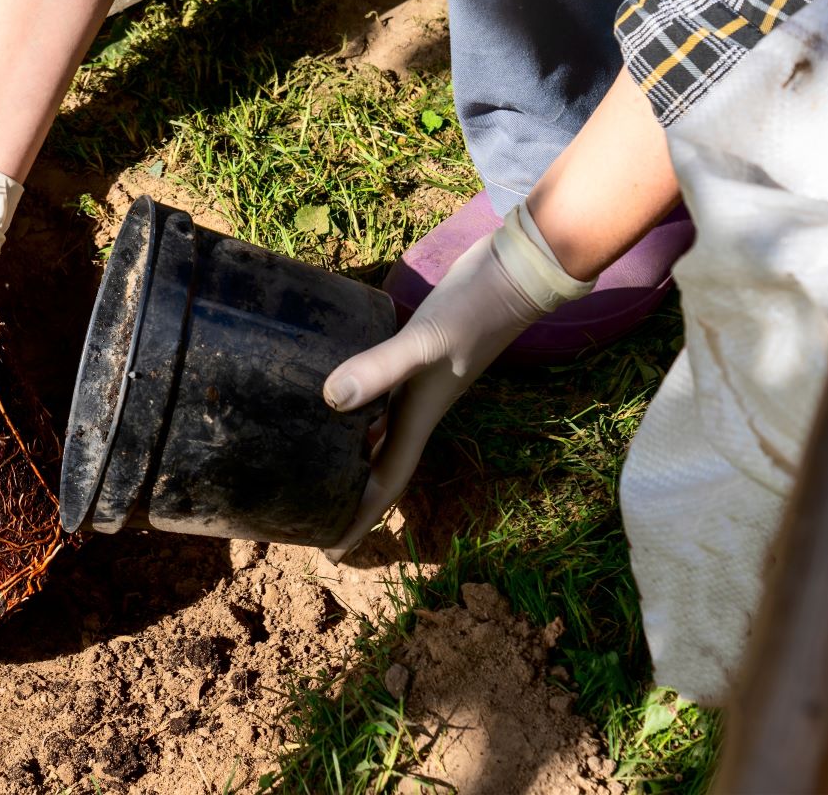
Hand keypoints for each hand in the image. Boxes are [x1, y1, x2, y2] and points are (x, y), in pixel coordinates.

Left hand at [319, 201, 594, 562]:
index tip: (333, 554)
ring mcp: (418, 384)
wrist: (517, 272)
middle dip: (348, 497)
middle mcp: (416, 409)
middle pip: (377, 467)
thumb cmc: (475, 310)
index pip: (383, 485)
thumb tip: (331, 400)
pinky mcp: (416, 355)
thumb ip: (380, 368)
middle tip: (309, 516)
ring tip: (314, 470)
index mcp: (418, 419)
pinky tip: (335, 403)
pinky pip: (380, 398)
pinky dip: (357, 410)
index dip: (358, 520)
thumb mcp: (424, 342)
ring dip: (351, 456)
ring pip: (378, 434)